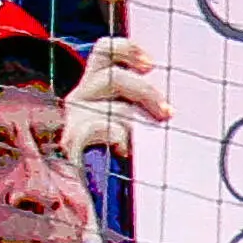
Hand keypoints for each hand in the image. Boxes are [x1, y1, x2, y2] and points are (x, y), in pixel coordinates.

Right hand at [65, 33, 169, 160]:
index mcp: (95, 85)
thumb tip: (173, 103)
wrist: (90, 193)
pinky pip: (93, 128)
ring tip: (151, 138)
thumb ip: (147, 106)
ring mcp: (73, 118)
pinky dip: (115, 135)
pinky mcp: (69, 141)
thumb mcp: (135, 122)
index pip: (106, 50)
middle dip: (145, 93)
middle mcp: (81, 97)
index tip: (152, 65)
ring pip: (108, 106)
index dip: (128, 49)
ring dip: (135, 119)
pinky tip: (124, 150)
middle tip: (167, 113)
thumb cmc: (126, 156)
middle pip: (112, 77)